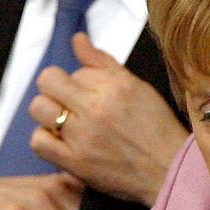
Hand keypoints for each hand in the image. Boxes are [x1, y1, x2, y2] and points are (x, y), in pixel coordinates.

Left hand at [28, 34, 188, 205]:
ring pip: (39, 108)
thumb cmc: (156, 128)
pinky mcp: (75, 162)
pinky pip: (38, 141)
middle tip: (71, 104)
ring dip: (49, 112)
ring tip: (66, 122)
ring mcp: (83, 136)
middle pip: (48, 81)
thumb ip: (103, 62)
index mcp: (114, 86)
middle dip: (56, 89)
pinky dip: (45, 139)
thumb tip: (77, 40)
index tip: (92, 95)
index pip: (75, 70)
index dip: (81, 81)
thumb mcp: (137, 87)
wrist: (170, 170)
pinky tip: (61, 140)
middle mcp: (96, 108)